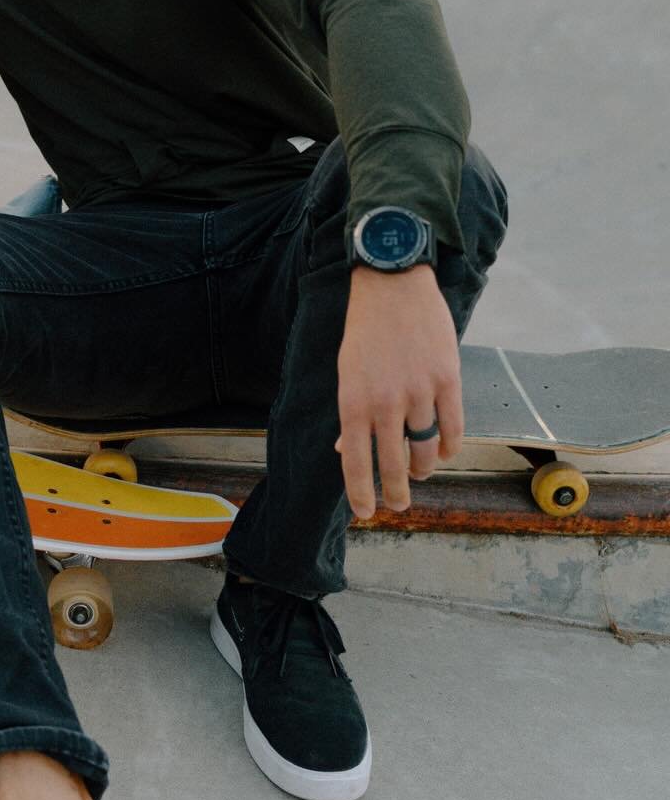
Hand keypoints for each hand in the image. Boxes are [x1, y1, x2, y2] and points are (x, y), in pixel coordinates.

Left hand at [335, 265, 462, 519]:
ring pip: (427, 451)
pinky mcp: (448, 380)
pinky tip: (442, 453)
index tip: (365, 514)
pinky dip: (448, 448)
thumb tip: (347, 452)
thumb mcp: (346, 372)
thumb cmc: (365, 331)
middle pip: (394, 466)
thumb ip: (352, 413)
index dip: (361, 494)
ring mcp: (419, 393)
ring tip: (417, 473)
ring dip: (422, 469)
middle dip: (396, 493)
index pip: (356, 463)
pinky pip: (453, 430)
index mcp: (353, 402)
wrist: (393, 286)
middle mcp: (385, 403)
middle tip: (399, 505)